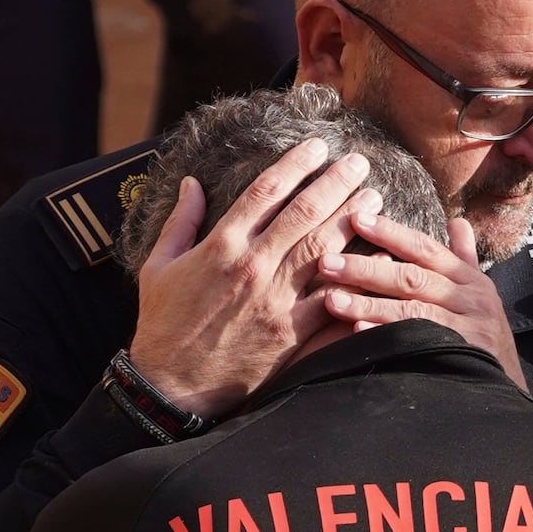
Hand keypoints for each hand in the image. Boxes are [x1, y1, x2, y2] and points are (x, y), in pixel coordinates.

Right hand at [129, 140, 382, 418]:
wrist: (171, 384)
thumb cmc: (162, 324)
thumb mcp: (157, 266)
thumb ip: (179, 221)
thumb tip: (192, 182)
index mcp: (220, 244)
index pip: (266, 190)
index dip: (296, 163)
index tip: (317, 147)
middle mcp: (251, 265)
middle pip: (304, 211)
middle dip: (336, 181)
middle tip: (360, 161)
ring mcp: (274, 298)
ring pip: (323, 246)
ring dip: (352, 218)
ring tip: (374, 197)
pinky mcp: (291, 331)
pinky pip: (331, 298)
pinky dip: (355, 277)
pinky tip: (375, 258)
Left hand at [318, 213, 526, 387]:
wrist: (506, 390)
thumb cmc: (484, 337)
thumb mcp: (479, 295)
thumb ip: (463, 258)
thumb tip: (457, 222)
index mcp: (469, 279)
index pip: (425, 248)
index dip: (391, 233)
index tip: (356, 220)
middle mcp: (471, 299)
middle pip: (411, 277)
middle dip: (365, 269)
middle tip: (326, 263)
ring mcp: (468, 329)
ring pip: (411, 311)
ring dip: (368, 305)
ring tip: (331, 300)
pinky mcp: (462, 358)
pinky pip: (417, 343)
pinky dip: (386, 337)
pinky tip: (357, 333)